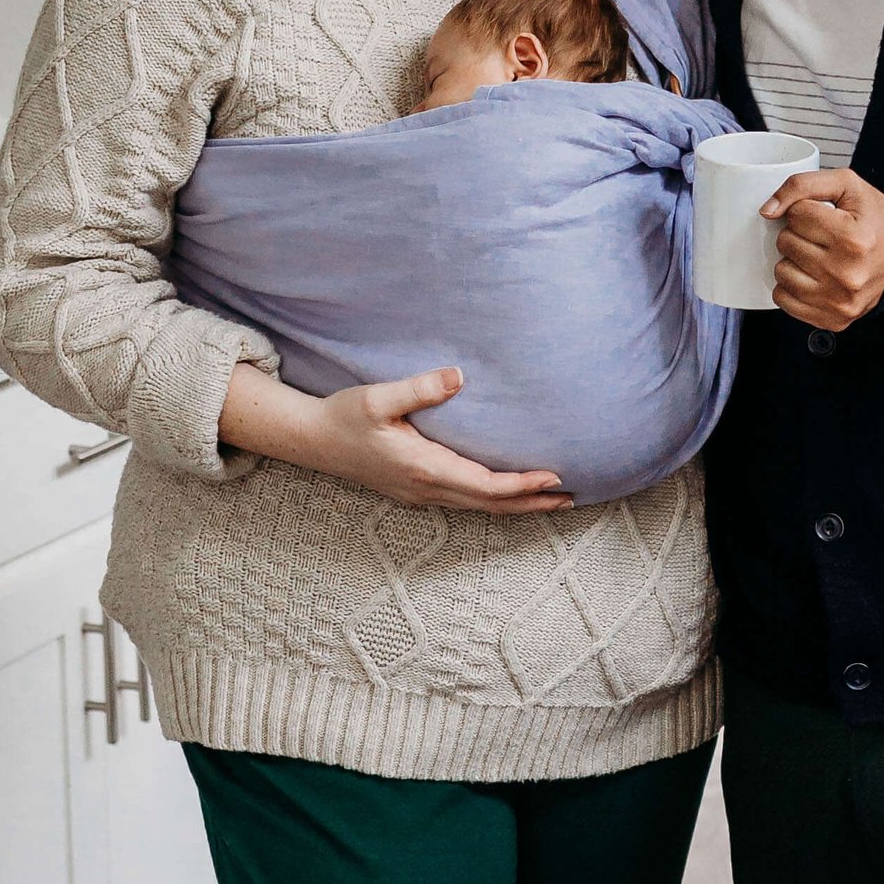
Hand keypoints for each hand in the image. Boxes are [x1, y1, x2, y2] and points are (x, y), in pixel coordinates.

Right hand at [222, 361, 570, 512]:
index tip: (554, 477)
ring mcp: (421, 495)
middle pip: (491, 505)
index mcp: (424, 468)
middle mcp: (426, 489)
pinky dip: (495, 502)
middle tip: (571, 497)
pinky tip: (509, 494)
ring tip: (551, 499)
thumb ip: (419, 388)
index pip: (486, 485)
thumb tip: (458, 376)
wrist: (312, 440)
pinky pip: (466, 503)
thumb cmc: (343, 416)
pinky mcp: (416, 491)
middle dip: (533, 503)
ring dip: (517, 506)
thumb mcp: (377, 398)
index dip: (523, 484)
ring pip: (480, 508)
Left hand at [768, 168, 883, 332]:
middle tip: (822, 237)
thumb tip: (767, 210)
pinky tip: (812, 277)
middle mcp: (846, 273)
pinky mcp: (832, 319)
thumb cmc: (875, 221)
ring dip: (793, 260)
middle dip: (799, 234)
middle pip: (786, 242)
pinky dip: (792, 286)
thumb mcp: (847, 186)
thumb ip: (802, 185)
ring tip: (817, 256)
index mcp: (853, 237)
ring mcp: (838, 300)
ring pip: (781, 272)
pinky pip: (784, 300)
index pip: (796, 214)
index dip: (805, 211)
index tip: (823, 217)